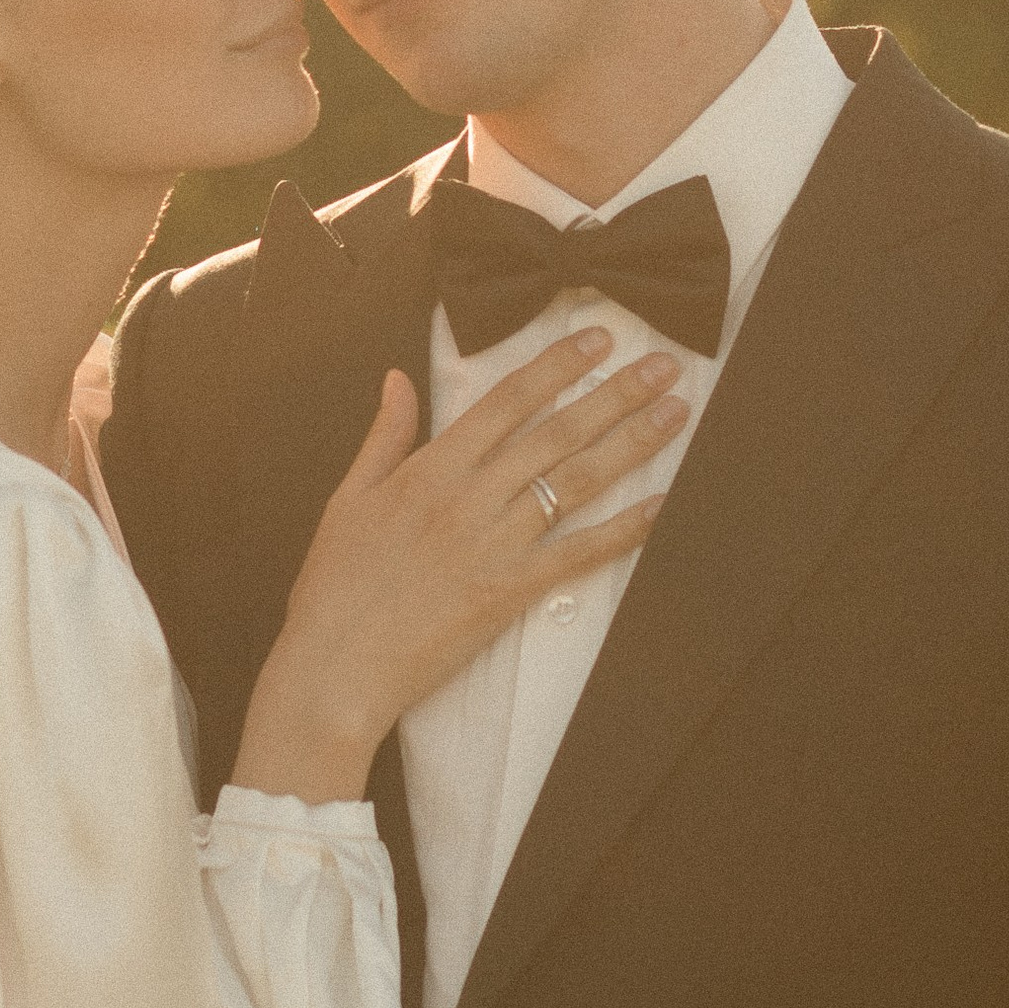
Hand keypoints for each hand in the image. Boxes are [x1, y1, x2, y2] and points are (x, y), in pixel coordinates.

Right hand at [236, 328, 686, 799]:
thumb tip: (398, 378)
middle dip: (615, 394)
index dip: (557, 365)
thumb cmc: (334, 587)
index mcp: (430, 470)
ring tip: (674, 414)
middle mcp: (470, 498)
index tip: (598, 340)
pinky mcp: (511, 591)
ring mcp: (495, 544)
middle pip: (556, 432)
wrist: (334, 667)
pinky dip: (625, 529)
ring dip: (630, 443)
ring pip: (576, 481)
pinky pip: (580, 553)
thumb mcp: (347, 499)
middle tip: (662, 366)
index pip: (507, 401)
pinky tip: (663, 506)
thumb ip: (384, 436)